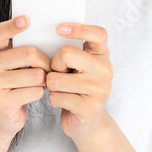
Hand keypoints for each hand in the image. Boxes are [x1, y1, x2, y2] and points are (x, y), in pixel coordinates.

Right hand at [0, 15, 51, 138]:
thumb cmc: (11, 84)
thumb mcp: (9, 64)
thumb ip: (18, 49)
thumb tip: (45, 35)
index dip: (13, 25)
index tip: (27, 19)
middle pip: (28, 54)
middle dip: (45, 62)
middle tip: (50, 68)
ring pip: (35, 75)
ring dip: (44, 80)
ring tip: (41, 83)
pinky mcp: (1, 102)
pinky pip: (34, 92)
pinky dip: (40, 93)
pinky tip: (34, 95)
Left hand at [45, 22, 112, 141]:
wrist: (87, 122)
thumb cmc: (76, 88)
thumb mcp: (78, 66)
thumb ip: (71, 51)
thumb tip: (46, 35)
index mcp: (102, 55)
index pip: (98, 34)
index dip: (79, 28)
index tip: (59, 29)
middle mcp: (105, 70)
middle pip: (66, 54)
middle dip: (54, 64)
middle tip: (58, 73)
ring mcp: (99, 90)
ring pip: (56, 78)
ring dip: (51, 85)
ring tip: (61, 89)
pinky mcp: (89, 107)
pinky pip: (56, 97)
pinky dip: (53, 100)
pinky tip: (63, 102)